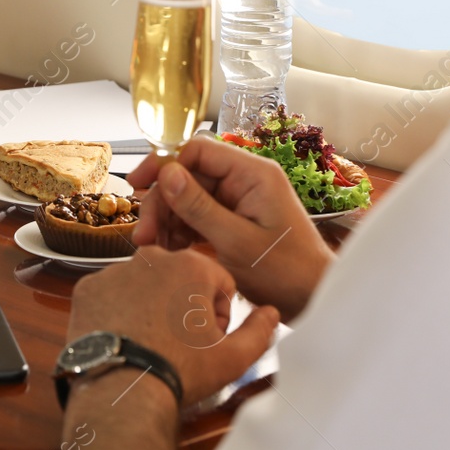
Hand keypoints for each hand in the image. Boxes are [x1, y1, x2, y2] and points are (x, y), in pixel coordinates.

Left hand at [68, 246, 279, 404]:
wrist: (121, 391)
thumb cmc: (180, 371)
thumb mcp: (234, 358)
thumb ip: (261, 331)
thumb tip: (272, 313)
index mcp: (192, 266)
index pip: (218, 281)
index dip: (220, 313)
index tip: (209, 338)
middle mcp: (152, 258)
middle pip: (181, 278)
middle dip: (185, 305)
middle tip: (181, 343)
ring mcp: (115, 271)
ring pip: (145, 284)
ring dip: (152, 305)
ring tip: (151, 342)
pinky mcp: (87, 288)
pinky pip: (111, 294)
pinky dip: (119, 311)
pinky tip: (125, 337)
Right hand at [127, 137, 333, 320]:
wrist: (311, 299)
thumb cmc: (286, 272)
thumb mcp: (237, 241)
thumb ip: (199, 207)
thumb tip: (167, 175)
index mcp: (253, 174)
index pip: (198, 150)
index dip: (164, 163)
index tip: (138, 184)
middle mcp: (245, 181)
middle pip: (188, 176)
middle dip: (163, 203)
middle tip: (144, 235)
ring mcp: (239, 201)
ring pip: (188, 199)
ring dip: (167, 221)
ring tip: (154, 249)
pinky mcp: (233, 221)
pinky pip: (197, 217)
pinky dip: (179, 233)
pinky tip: (169, 252)